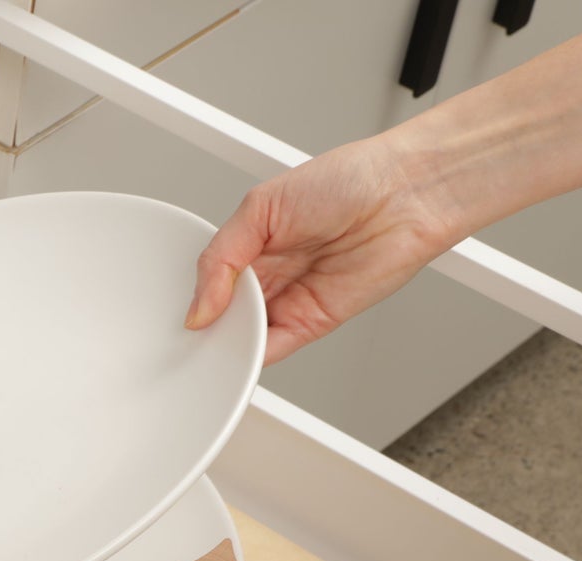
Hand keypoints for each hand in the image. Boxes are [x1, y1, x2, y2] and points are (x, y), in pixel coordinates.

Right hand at [185, 137, 464, 364]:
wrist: (405, 193)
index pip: (207, 285)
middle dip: (206, 329)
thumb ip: (221, 257)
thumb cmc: (349, 180)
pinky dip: (255, 358)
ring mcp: (290, 300)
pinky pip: (275, 348)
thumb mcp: (260, 206)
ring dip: (227, 346)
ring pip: (245, 337)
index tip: (176, 316)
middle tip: (190, 336)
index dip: (191, 301)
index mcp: (250, 246)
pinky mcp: (314, 321)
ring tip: (211, 344)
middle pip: (223, 316)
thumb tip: (199, 307)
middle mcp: (269, 275)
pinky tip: (239, 354)